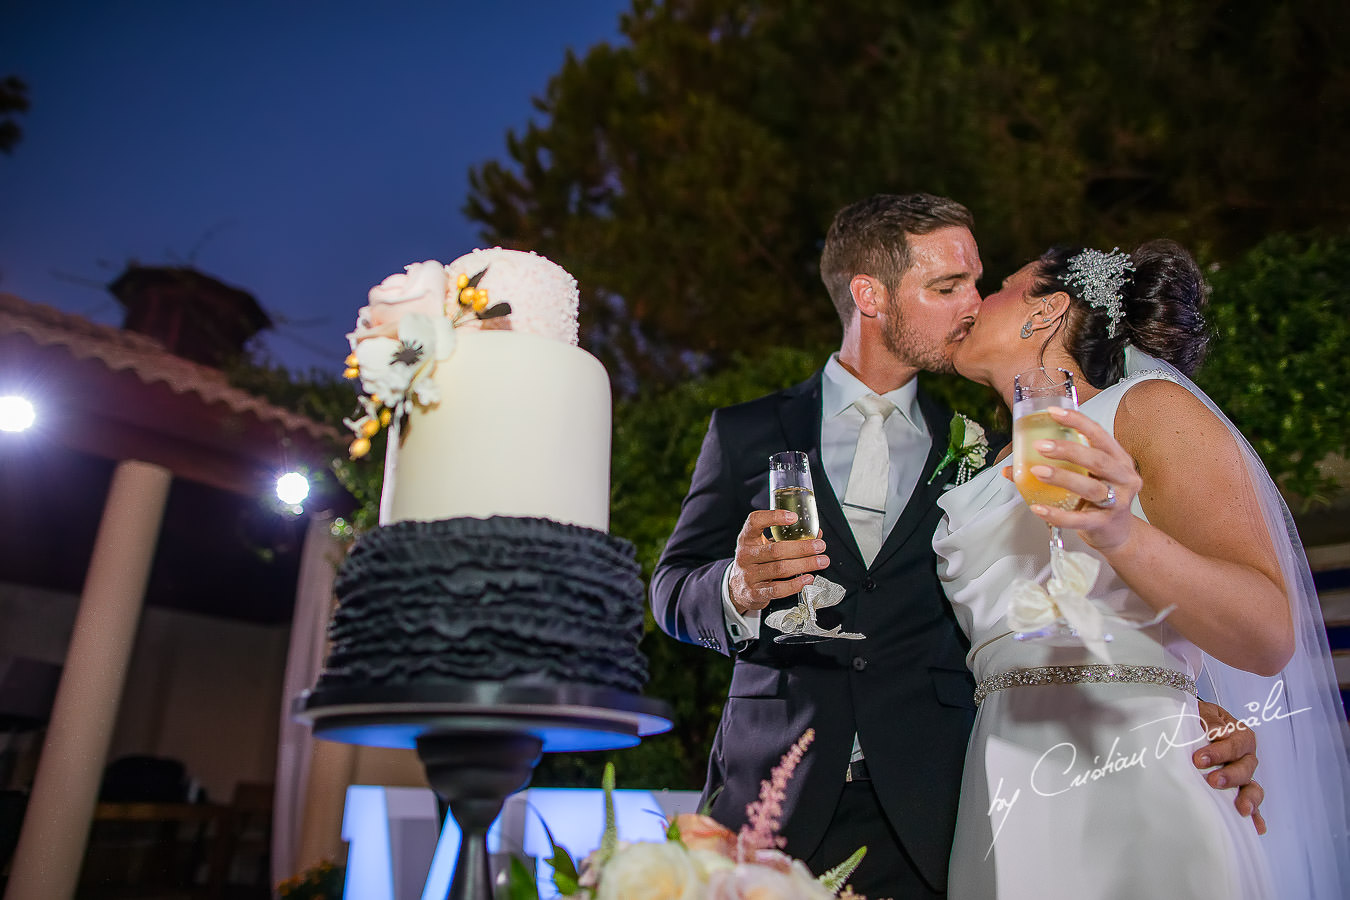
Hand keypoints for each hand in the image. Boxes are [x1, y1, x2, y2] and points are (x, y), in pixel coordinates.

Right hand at [727, 509, 828, 615]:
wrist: (738, 587)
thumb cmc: (756, 562)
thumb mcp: (765, 545)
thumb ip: (787, 538)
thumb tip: (816, 534)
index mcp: (747, 539)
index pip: (755, 522)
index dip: (774, 517)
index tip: (794, 517)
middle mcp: (745, 555)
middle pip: (776, 550)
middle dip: (802, 548)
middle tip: (820, 546)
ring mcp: (748, 575)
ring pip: (780, 569)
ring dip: (805, 564)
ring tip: (821, 561)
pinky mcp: (754, 593)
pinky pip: (778, 589)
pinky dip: (795, 584)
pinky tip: (808, 578)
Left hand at [1018, 405, 1143, 552]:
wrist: (1118, 534)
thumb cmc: (1098, 499)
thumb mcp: (1085, 477)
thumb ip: (1057, 467)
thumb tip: (1010, 467)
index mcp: (1118, 459)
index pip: (1100, 435)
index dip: (1078, 421)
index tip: (1053, 412)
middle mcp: (1123, 477)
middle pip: (1097, 459)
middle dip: (1067, 450)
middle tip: (1040, 445)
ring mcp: (1117, 502)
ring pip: (1090, 487)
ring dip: (1062, 477)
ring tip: (1037, 470)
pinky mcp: (1105, 523)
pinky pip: (1079, 519)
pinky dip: (1057, 514)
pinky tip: (1038, 508)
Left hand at [1194, 700, 1266, 834]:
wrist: (1191, 725)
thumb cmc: (1198, 719)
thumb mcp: (1202, 712)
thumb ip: (1210, 720)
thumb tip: (1216, 732)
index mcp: (1240, 736)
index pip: (1235, 745)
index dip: (1219, 752)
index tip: (1199, 759)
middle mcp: (1245, 757)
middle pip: (1245, 768)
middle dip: (1229, 776)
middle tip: (1212, 781)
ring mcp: (1243, 775)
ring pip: (1252, 787)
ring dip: (1248, 798)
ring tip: (1241, 809)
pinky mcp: (1239, 790)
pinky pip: (1251, 804)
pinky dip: (1256, 816)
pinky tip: (1257, 828)